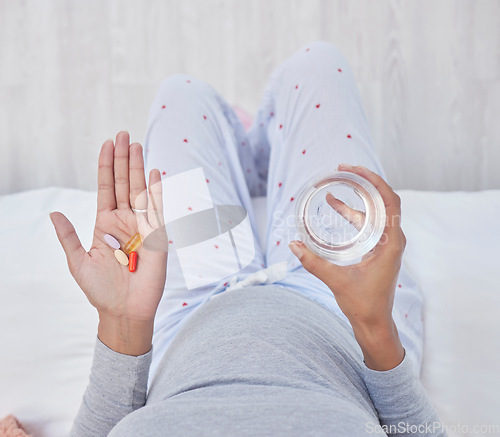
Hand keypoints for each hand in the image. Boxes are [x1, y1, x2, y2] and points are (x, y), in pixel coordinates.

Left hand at [50, 131, 167, 354]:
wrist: (123, 309)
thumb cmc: (100, 289)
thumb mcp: (78, 261)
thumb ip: (68, 236)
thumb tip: (53, 212)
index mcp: (105, 223)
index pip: (106, 187)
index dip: (106, 165)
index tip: (107, 143)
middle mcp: (124, 220)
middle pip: (123, 183)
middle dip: (123, 159)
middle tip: (123, 134)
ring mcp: (141, 226)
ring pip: (139, 190)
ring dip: (137, 167)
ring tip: (136, 145)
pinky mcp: (156, 236)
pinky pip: (156, 209)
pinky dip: (156, 191)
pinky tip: (154, 173)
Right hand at [288, 163, 404, 369]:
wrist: (374, 324)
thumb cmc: (363, 305)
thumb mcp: (336, 281)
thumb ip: (313, 262)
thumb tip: (293, 244)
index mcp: (390, 243)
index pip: (390, 201)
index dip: (374, 181)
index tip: (355, 170)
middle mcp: (392, 240)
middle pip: (384, 200)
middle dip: (365, 182)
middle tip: (345, 169)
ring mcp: (386, 244)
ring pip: (375, 211)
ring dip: (357, 197)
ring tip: (337, 183)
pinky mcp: (378, 249)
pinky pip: (368, 223)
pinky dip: (353, 213)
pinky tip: (336, 207)